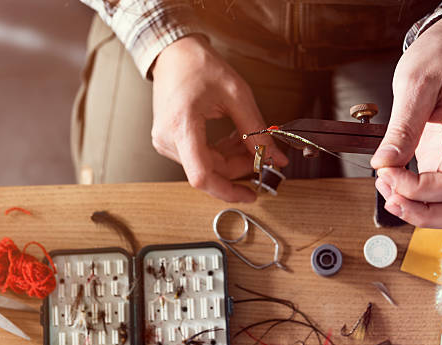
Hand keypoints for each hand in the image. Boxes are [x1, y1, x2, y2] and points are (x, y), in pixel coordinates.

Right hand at [151, 36, 287, 201]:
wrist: (174, 54)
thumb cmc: (199, 66)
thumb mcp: (237, 95)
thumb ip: (257, 130)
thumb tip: (275, 158)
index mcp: (181, 126)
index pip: (202, 176)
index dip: (229, 191)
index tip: (251, 193)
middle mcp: (168, 139)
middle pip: (210, 171)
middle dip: (240, 167)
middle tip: (263, 155)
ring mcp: (166, 142)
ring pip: (207, 167)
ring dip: (231, 159)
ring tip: (248, 140)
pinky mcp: (170, 141)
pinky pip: (199, 158)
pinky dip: (221, 154)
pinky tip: (234, 140)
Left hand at [371, 13, 441, 227]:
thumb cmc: (439, 59)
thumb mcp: (414, 83)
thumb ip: (402, 126)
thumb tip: (384, 163)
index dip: (418, 190)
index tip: (386, 173)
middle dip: (424, 213)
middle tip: (389, 196)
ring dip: (422, 212)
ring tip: (389, 192)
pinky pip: (441, 198)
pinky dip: (418, 201)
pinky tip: (393, 185)